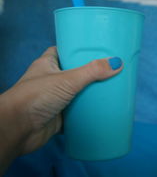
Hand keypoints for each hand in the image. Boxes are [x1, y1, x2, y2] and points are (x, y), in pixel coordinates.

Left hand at [0, 47, 122, 172]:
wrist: (17, 129)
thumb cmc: (37, 96)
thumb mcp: (68, 79)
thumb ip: (92, 71)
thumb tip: (118, 63)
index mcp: (47, 64)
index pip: (63, 51)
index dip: (77, 49)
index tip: (95, 48)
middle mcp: (50, 80)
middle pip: (74, 72)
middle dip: (90, 72)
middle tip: (110, 68)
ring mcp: (54, 99)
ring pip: (77, 93)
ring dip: (90, 93)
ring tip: (111, 87)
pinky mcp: (58, 117)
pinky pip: (77, 112)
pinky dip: (88, 112)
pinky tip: (103, 109)